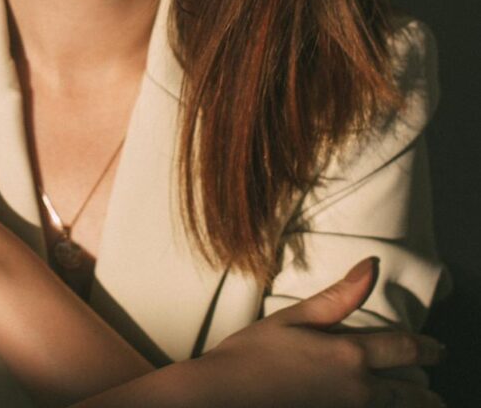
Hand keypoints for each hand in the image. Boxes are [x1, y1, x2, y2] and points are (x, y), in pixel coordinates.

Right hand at [187, 258, 444, 407]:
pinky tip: (376, 407)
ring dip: (408, 405)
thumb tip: (372, 266)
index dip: (425, 348)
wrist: (221, 399)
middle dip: (425, 391)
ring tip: (420, 403)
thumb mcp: (294, 317)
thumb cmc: (252, 355)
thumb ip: (339, 296)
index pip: (403, 349)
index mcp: (349, 355)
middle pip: (407, 392)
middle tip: (435, 389)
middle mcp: (356, 390)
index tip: (438, 349)